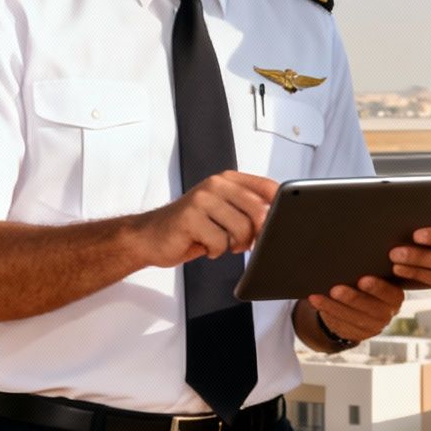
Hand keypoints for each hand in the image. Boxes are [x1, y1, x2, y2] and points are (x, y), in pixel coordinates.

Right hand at [128, 171, 277, 267]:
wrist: (151, 236)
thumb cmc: (191, 227)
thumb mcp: (224, 213)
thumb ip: (248, 210)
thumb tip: (279, 220)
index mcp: (228, 180)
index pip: (268, 187)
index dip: (279, 208)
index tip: (278, 224)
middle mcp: (216, 185)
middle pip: (258, 211)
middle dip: (255, 234)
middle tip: (242, 242)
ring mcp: (202, 199)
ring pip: (241, 228)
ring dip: (234, 244)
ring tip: (220, 243)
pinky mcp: (190, 217)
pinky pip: (219, 241)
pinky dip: (215, 251)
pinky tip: (204, 245)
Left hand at [306, 276, 407, 343]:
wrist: (360, 304)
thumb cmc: (365, 281)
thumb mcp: (374, 275)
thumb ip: (370, 269)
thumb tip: (353, 254)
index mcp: (395, 295)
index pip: (390, 293)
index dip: (377, 288)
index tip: (362, 280)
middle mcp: (387, 312)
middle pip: (370, 307)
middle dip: (352, 298)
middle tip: (335, 289)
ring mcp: (373, 326)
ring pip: (353, 317)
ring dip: (333, 307)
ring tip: (317, 296)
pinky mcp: (359, 334)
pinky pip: (342, 325)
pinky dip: (327, 312)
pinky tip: (316, 302)